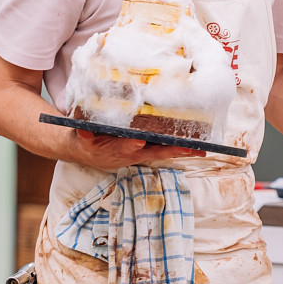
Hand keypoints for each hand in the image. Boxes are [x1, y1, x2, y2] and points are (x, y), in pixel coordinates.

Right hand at [72, 130, 202, 169]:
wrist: (89, 152)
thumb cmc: (87, 142)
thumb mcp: (81, 139)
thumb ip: (83, 134)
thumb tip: (82, 129)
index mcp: (114, 150)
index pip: (123, 148)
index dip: (131, 145)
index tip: (139, 141)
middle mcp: (132, 154)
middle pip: (153, 153)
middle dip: (170, 151)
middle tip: (187, 148)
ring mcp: (142, 153)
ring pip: (164, 152)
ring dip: (182, 151)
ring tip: (201, 150)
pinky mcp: (148, 149)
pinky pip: (166, 149)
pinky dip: (182, 149)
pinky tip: (198, 147)